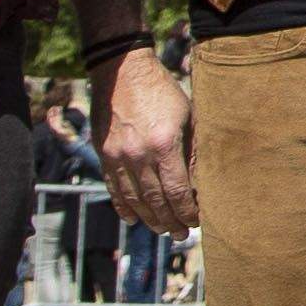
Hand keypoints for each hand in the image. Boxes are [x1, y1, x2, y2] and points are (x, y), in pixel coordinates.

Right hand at [98, 43, 194, 236]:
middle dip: (171, 221)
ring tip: (162, 230)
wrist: (121, 71)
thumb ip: (194, 149)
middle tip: (181, 235)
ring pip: (134, 198)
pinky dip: (123, 206)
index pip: (178, 190)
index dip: (187, 210)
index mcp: (164, 144)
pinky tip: (132, 218)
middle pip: (156, 200)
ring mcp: (118, 156)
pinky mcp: (104, 154)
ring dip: (149, 219)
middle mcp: (138, 155)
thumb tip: (201, 181)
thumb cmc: (162, 90)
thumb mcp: (188, 115)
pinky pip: (113, 188)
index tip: (197, 220)